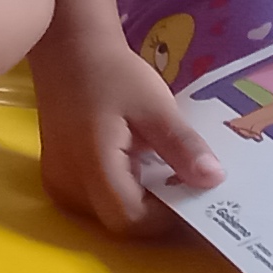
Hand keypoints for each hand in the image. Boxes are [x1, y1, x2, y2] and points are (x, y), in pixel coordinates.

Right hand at [29, 27, 222, 235]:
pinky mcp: (58, 177)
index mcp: (92, 166)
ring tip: (166, 174)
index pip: (132, 219)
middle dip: (158, 212)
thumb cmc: (112, 74)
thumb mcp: (155, 105)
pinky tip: (140, 169)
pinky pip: (96, 201)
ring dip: (141, 203)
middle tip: (187, 183)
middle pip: (120, 222)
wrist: (69, 51)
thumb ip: (183, 146)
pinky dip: (124, 193)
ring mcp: (59, 183)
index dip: (168, 218)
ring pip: (108, 214)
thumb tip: (214, 181)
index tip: (195, 194)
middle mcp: (68, 184)